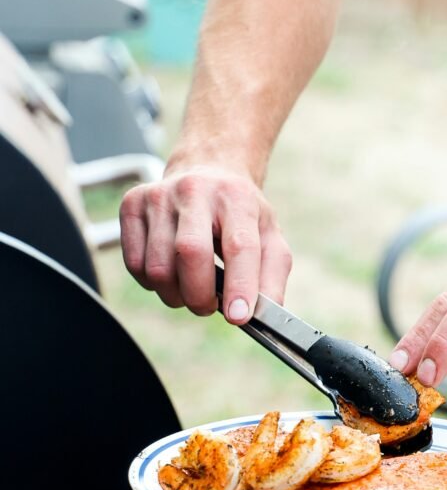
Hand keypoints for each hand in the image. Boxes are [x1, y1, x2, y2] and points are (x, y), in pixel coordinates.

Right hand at [120, 162, 291, 322]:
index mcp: (237, 198)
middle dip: (200, 296)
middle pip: (190, 253)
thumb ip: (272, 277)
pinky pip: (135, 264)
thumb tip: (265, 314)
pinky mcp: (132, 205)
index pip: (239, 245)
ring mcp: (159, 195)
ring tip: (192, 288)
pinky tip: (171, 273)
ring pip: (158, 267)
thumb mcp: (269, 238)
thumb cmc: (241, 216)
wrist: (208, 173)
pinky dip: (153, 284)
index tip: (238, 316)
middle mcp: (196, 190)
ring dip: (176, 295)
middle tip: (210, 306)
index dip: (239, 285)